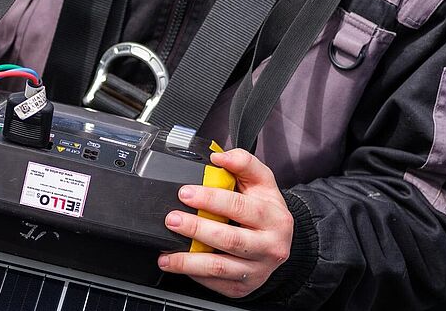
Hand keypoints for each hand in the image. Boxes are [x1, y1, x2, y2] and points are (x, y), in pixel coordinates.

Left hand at [159, 149, 293, 298]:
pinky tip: (178, 264)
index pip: (240, 207)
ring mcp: (257, 270)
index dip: (211, 199)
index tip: (186, 193)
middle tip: (172, 219)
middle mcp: (270, 246)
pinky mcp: (243, 287)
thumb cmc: (265, 210)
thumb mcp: (262, 182)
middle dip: (196, 229)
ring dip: (188, 261)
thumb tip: (219, 156)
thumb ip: (242, 163)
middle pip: (229, 239)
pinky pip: (216, 283)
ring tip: (167, 254)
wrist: (278, 242)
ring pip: (220, 268)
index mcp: (274, 218)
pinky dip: (193, 274)